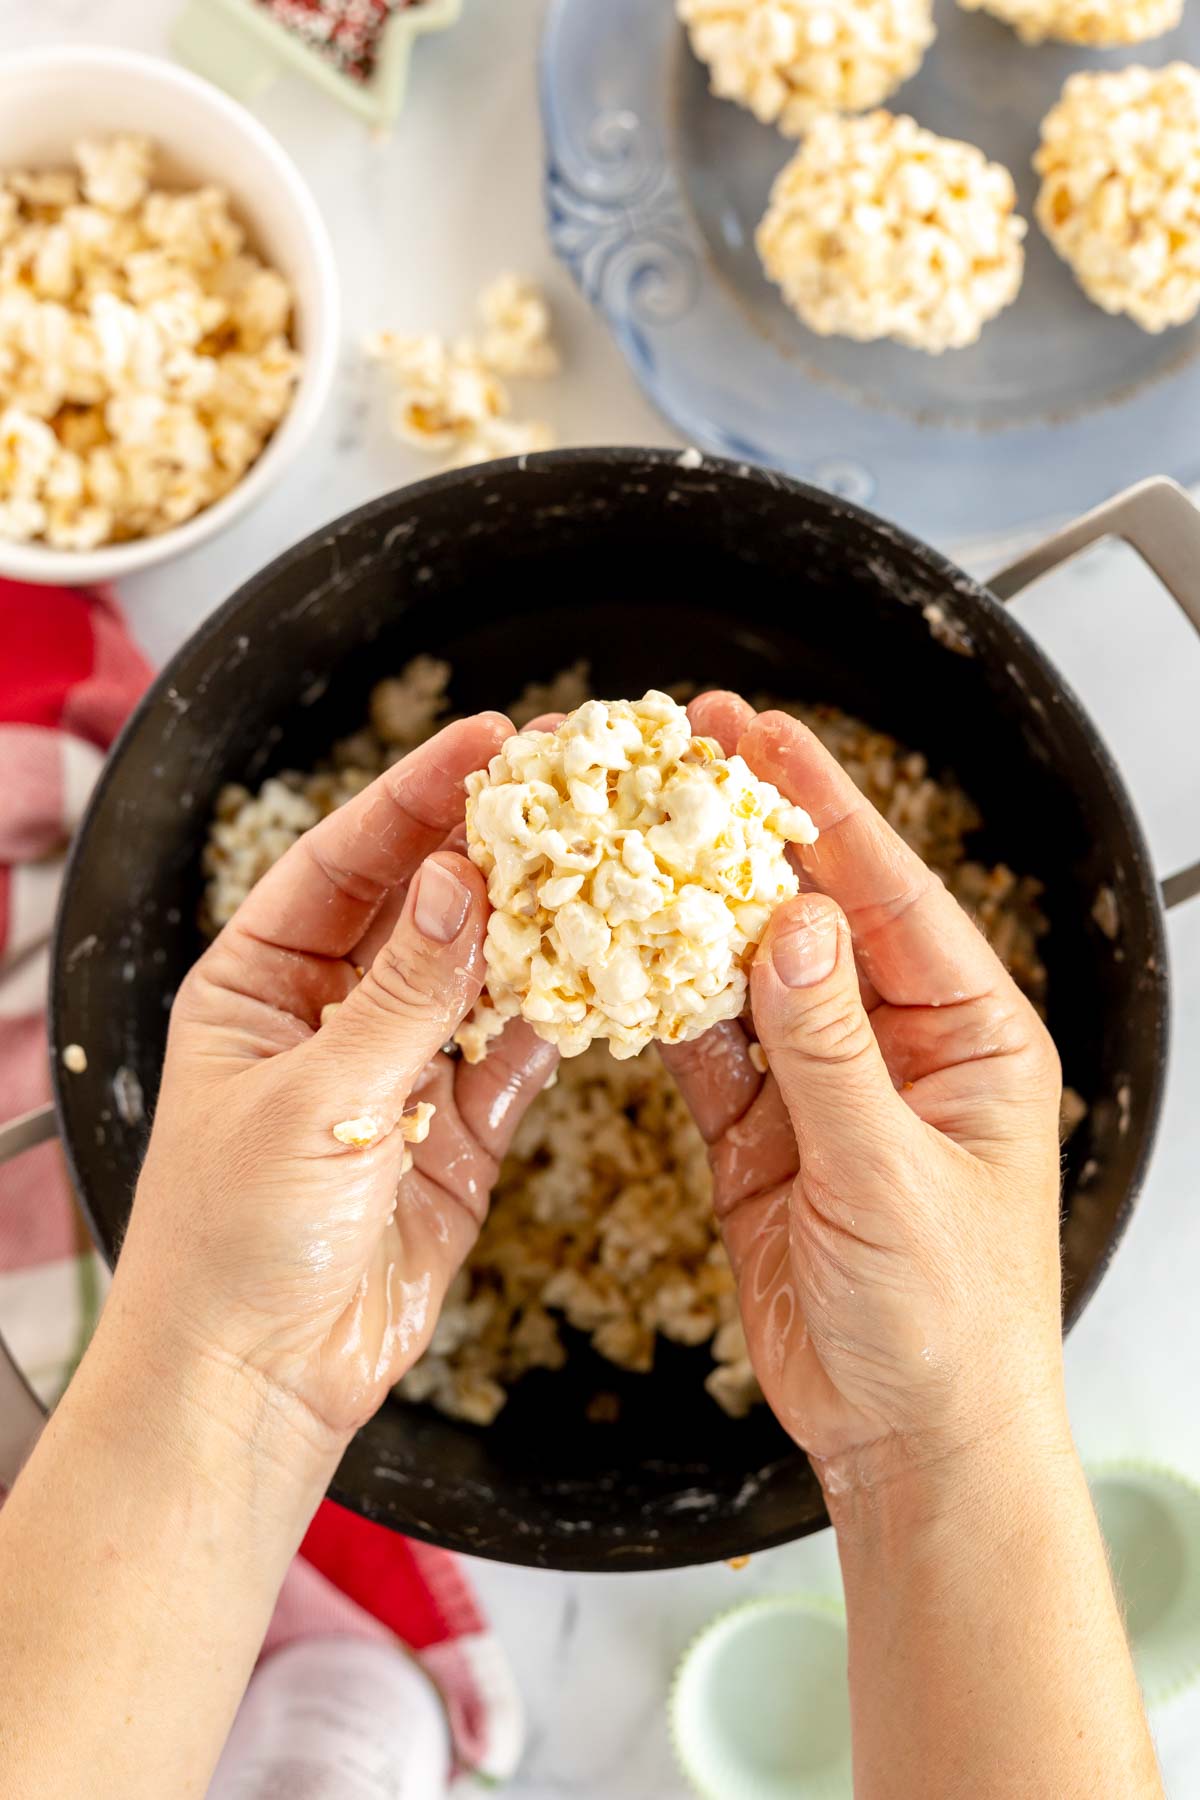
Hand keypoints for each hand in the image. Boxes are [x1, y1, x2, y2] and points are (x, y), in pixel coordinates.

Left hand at [113, 712, 556, 1451]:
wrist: (258, 1385)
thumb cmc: (235, 1240)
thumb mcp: (316, 1100)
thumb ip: (403, 995)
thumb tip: (461, 882)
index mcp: (258, 985)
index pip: (344, 863)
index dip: (415, 797)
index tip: (491, 744)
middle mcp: (329, 1014)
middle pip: (421, 906)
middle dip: (494, 847)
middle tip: (574, 784)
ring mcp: (398, 1071)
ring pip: (479, 975)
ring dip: (539, 926)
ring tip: (611, 862)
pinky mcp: (455, 1133)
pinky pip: (512, 1056)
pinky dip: (555, 1019)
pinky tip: (603, 974)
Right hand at [664, 692, 1064, 1483]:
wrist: (909, 1439)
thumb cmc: (946, 1322)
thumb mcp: (890, 1176)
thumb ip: (832, 1051)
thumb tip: (798, 924)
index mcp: (966, 1035)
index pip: (892, 893)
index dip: (824, 810)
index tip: (762, 735)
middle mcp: (895, 1043)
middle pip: (812, 913)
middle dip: (745, 836)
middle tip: (677, 752)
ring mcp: (824, 1086)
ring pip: (748, 974)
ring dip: (690, 914)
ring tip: (625, 836)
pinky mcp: (763, 1134)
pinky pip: (709, 1050)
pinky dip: (663, 1008)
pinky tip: (619, 956)